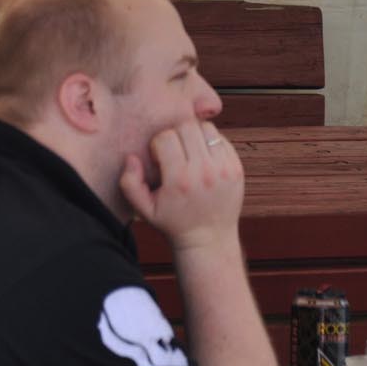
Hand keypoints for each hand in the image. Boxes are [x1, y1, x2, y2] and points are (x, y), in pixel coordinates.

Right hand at [119, 120, 244, 251]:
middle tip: (173, 152)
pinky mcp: (237, 168)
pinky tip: (202, 158)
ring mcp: (224, 169)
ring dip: (194, 135)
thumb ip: (129, 183)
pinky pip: (221, 139)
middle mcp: (204, 172)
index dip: (157, 144)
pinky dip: (210, 143)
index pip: (165, 137)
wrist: (209, 239)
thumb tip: (132, 158)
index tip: (159, 159)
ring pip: (206, 128)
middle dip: (175, 135)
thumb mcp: (143, 209)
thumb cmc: (173, 222)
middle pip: (186, 127)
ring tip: (188, 152)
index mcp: (180, 180)